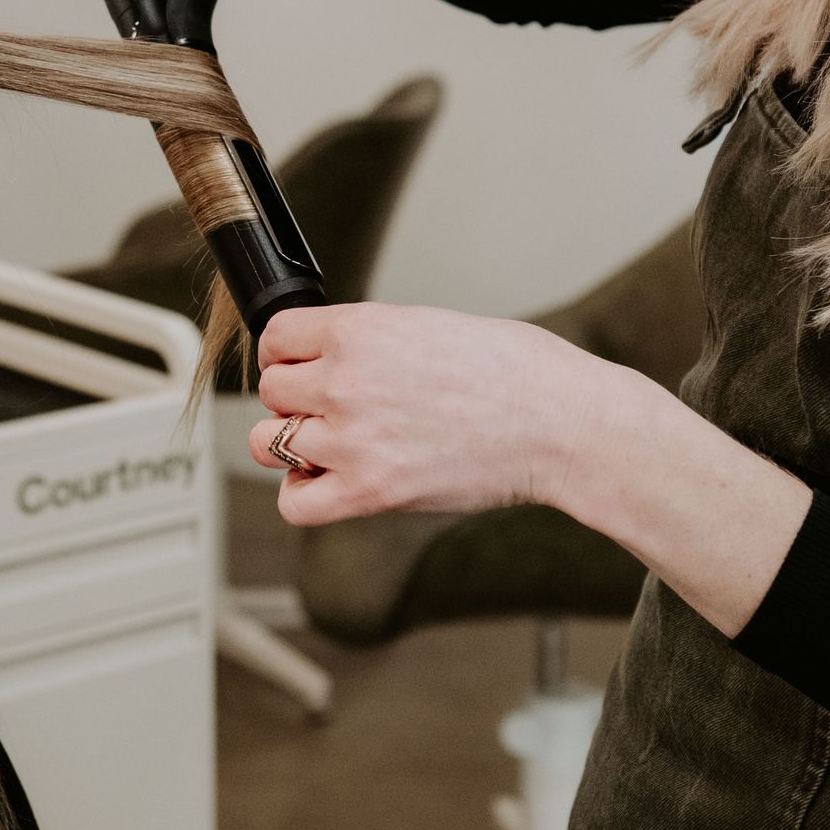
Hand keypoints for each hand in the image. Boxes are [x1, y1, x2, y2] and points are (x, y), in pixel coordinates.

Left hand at [249, 300, 812, 640]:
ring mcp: (353, 437)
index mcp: (360, 329)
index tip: (303, 366)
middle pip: (270, 390)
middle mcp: (345, 379)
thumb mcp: (430, 326)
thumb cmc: (515, 371)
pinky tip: (331, 483)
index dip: (287, 353)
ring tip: (332, 447)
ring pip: (268, 443)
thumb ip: (371, 341)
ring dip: (293, 446)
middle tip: (332, 410)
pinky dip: (303, 495)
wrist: (561, 423)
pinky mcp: (370, 490)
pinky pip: (295, 502)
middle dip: (296, 400)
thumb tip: (333, 356)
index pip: (276, 335)